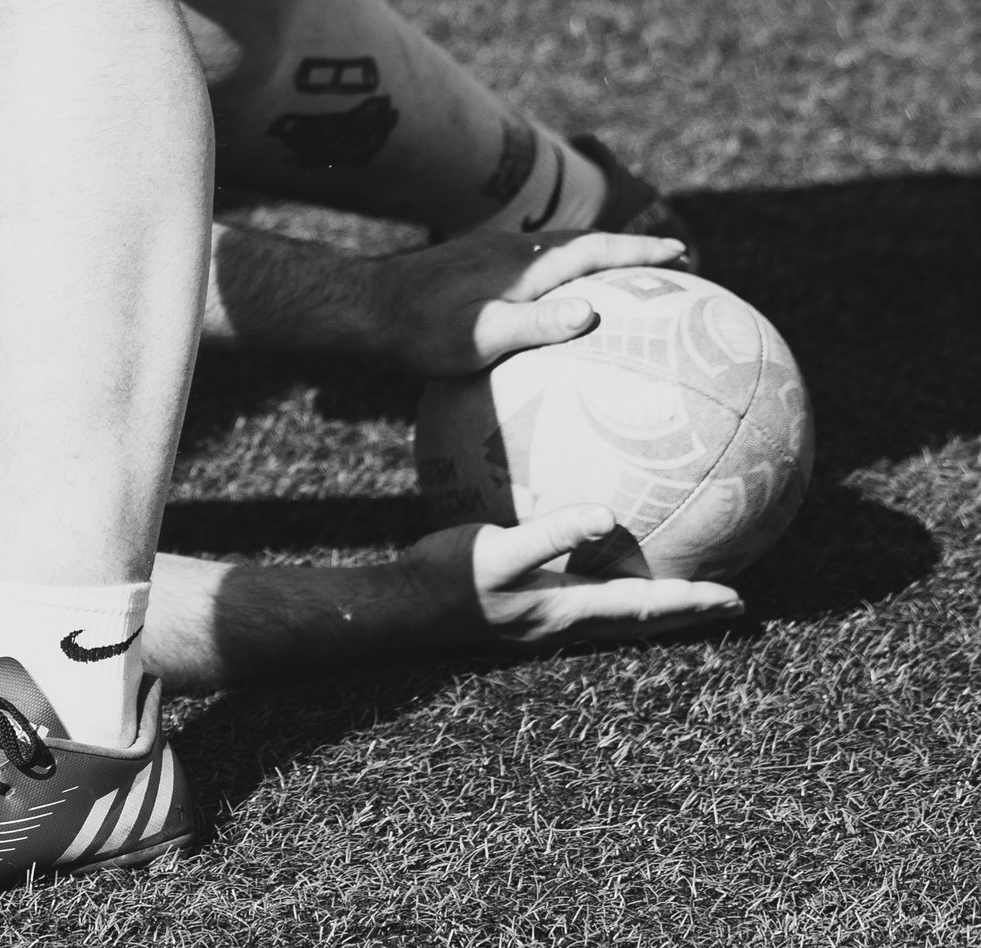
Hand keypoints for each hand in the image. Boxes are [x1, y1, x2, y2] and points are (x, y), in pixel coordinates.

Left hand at [369, 229, 688, 376]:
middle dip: (629, 250)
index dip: (640, 251)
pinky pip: (534, 263)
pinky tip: (558, 295)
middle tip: (670, 262)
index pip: (595, 250)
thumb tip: (591, 311)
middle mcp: (511, 250)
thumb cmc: (418, 333)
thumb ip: (534, 324)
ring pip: (558, 251)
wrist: (362, 309)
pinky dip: (564, 270)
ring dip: (596, 257)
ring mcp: (491, 255)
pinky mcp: (473, 265)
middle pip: (583, 243)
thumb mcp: (479, 338)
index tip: (682, 254)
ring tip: (626, 276)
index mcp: (522, 264)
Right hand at [406, 505, 744, 650]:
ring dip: (656, 608)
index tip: (736, 598)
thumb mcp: (499, 551)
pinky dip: (615, 592)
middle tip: (731, 603)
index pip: (644, 607)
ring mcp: (544, 621)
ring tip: (685, 592)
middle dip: (687, 612)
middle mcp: (564, 622)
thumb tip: (608, 515)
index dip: (691, 602)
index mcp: (567, 609)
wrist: (401, 609)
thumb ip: (553, 534)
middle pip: (642, 621)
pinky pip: (586, 601)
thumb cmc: (447, 577)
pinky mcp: (524, 611)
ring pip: (617, 617)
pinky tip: (602, 565)